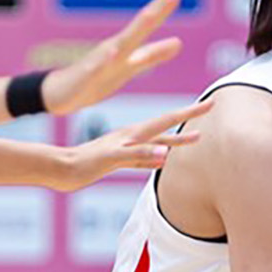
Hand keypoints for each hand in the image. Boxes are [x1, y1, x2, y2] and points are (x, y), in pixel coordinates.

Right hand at [39, 0, 183, 114]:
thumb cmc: (95, 81)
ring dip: (136, 29)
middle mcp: (115, 48)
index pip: (149, 20)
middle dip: (157, 8)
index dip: (165, 2)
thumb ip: (153, 55)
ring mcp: (100, 62)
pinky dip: (103, 60)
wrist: (61, 95)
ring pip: (120, 44)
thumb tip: (179, 43)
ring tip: (152, 14)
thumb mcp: (130, 68)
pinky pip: (95, 69)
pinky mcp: (86, 78)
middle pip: (140, 26)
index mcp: (126, 45)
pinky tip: (112, 52)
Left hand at [55, 99, 211, 190]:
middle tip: (209, 109)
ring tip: (196, 139)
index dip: (190, 113)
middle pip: (167, 125)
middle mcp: (131, 137)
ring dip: (178, 139)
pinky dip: (158, 156)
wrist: (60, 169)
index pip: (168, 120)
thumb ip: (138, 155)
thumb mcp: (112, 159)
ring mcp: (125, 147)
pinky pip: (145, 157)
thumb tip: (165, 155)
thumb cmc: (83, 164)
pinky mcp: (118, 159)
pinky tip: (162, 161)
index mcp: (132, 134)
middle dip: (189, 118)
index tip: (211, 102)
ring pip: (159, 142)